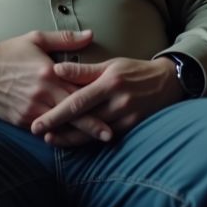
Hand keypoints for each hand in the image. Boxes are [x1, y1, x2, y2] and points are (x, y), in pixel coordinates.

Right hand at [0, 30, 112, 142]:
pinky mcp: (19, 120)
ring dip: (74, 133)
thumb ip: (66, 39)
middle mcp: (40, 95)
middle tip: (109, 135)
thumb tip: (91, 35)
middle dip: (91, 126)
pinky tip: (66, 136)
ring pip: (57, 125)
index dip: (95, 102)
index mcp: (48, 74)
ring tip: (92, 140)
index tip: (113, 108)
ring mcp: (30, 110)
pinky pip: (41, 129)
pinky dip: (54, 132)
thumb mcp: (36, 39)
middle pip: (71, 114)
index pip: (76, 91)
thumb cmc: (10, 52)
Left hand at [30, 57, 185, 145]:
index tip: (38, 122)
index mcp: (109, 82)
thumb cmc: (133, 70)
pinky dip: (89, 140)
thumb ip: (83, 70)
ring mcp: (126, 117)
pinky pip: (106, 137)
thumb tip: (56, 69)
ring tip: (52, 140)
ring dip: (71, 138)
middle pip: (83, 121)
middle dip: (60, 130)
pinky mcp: (132, 128)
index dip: (56, 114)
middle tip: (39, 134)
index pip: (78, 101)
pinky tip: (74, 141)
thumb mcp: (110, 64)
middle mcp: (118, 102)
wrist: (168, 82)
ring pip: (93, 134)